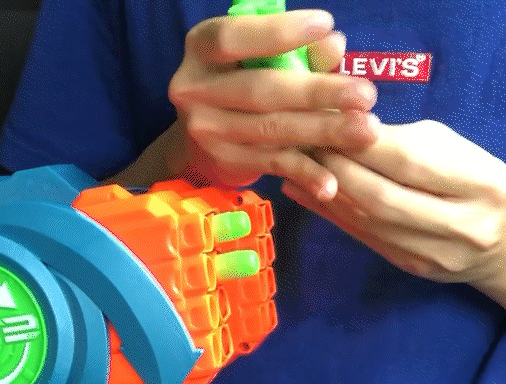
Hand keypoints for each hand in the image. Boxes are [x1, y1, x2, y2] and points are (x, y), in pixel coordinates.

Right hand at [166, 8, 380, 197]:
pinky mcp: (226, 162)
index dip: (277, 33)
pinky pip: (272, 165)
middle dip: (317, 93)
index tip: (326, 25)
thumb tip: (333, 45)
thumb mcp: (258, 55)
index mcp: (201, 49)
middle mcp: (194, 91)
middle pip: (260, 91)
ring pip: (271, 131)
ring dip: (322, 132)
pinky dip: (305, 174)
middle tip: (366, 95)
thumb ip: (296, 50)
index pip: (233, 38)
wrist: (200, 132)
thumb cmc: (239, 77)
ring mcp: (208, 131)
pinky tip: (332, 182)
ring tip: (365, 130)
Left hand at [280, 120, 505, 304]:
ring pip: (367, 221)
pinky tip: (305, 195)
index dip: (362, 144)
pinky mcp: (409, 266)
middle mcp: (458, 224)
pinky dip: (331, 214)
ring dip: (325, 193)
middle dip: (336, 169)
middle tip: (303, 147)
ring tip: (295, 170)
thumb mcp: (457, 151)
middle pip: (381, 196)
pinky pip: (363, 237)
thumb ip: (408, 143)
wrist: (504, 242)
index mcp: (479, 183)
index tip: (329, 124)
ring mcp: (432, 252)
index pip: (410, 161)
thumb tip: (347, 133)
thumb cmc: (475, 183)